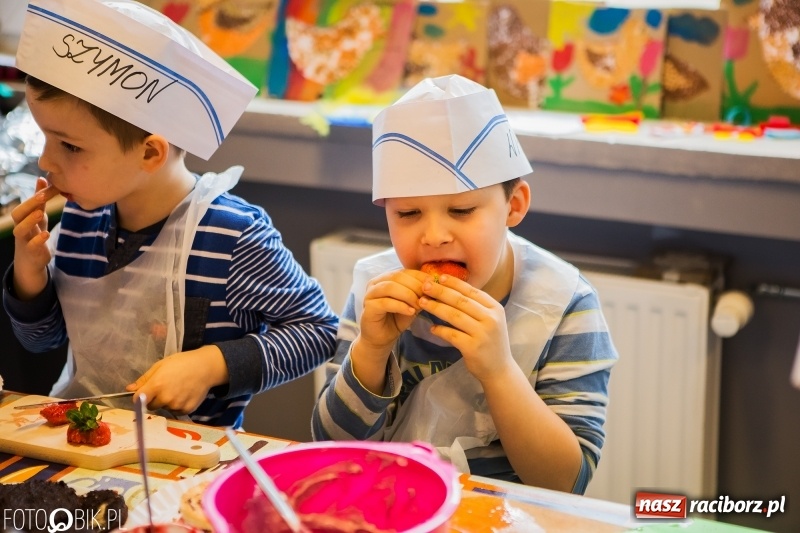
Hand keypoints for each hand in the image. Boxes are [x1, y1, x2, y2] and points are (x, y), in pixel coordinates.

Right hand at [11, 177, 60, 299]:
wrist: (32, 259)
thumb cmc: (35, 232)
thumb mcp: (38, 215)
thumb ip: (40, 200)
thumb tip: (42, 178)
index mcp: (23, 218)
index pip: (24, 205)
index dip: (34, 197)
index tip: (47, 188)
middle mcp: (21, 227)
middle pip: (17, 215)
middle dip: (28, 205)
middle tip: (42, 197)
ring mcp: (25, 240)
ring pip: (19, 230)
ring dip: (29, 221)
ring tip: (40, 214)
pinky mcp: (32, 252)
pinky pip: (31, 246)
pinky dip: (38, 240)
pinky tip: (46, 234)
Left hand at [126, 345, 228, 413]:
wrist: (206, 367)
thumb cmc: (182, 362)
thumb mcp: (161, 365)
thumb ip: (145, 379)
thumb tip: (129, 389)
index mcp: (156, 385)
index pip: (138, 400)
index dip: (140, 396)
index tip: (145, 393)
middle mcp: (165, 398)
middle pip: (151, 406)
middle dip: (154, 399)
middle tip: (165, 388)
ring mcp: (176, 406)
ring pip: (164, 409)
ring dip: (167, 402)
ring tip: (178, 389)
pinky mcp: (186, 410)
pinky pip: (176, 411)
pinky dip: (178, 406)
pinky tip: (185, 394)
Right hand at [358, 268, 427, 356]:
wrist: (382, 338)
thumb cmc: (397, 319)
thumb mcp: (412, 304)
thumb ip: (419, 294)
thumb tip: (434, 285)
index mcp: (386, 278)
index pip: (404, 272)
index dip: (419, 276)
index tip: (432, 284)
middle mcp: (376, 283)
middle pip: (397, 277)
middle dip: (415, 286)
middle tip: (427, 296)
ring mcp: (370, 294)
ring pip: (390, 287)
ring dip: (408, 295)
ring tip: (419, 305)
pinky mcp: (368, 307)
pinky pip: (386, 303)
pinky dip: (401, 306)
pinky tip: (411, 312)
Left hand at [418, 274, 514, 382]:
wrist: (499, 370)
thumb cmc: (491, 342)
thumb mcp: (490, 321)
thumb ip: (476, 307)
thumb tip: (452, 289)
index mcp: (495, 309)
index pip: (472, 291)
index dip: (454, 283)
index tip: (439, 277)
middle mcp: (490, 319)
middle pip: (460, 301)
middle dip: (441, 291)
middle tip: (425, 285)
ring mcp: (482, 333)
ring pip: (454, 315)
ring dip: (436, 307)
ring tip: (422, 302)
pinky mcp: (472, 348)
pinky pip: (451, 334)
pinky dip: (439, 330)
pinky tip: (431, 328)